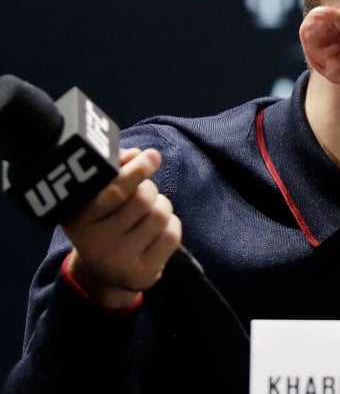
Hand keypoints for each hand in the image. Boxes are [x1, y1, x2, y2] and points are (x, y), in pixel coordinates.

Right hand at [62, 147, 181, 308]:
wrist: (105, 271)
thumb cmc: (106, 219)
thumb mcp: (99, 195)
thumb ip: (115, 169)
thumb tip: (136, 155)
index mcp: (78, 218)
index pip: (115, 191)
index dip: (137, 170)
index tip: (152, 156)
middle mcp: (94, 243)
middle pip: (143, 200)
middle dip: (150, 189)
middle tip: (144, 193)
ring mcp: (118, 262)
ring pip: (160, 215)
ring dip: (162, 206)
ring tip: (149, 212)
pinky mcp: (141, 274)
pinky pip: (172, 235)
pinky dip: (171, 225)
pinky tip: (157, 231)